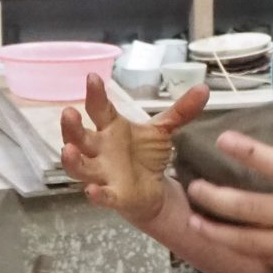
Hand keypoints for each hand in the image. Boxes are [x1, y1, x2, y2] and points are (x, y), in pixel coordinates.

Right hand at [60, 74, 208, 222]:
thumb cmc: (147, 156)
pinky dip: (96, 194)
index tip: (93, 77)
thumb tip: (204, 88)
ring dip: (72, 159)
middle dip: (71, 126)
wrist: (154, 190)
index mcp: (111, 129)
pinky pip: (100, 195)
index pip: (99, 108)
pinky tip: (92, 191)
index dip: (95, 94)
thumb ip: (181, 111)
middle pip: (79, 137)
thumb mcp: (163, 131)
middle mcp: (100, 150)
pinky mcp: (112, 195)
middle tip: (68, 112)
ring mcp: (102, 174)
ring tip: (68, 150)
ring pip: (80, 167)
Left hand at [181, 130, 272, 272]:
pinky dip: (238, 249)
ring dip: (217, 230)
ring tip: (195, 219)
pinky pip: (262, 256)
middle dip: (216, 197)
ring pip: (248, 239)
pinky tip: (222, 241)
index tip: (223, 138)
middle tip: (193, 187)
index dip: (248, 150)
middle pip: (250, 207)